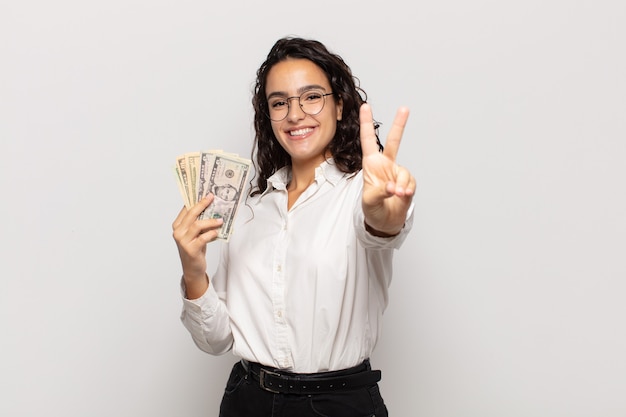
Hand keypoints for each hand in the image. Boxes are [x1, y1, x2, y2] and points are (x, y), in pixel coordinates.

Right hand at [172, 194, 223, 290]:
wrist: (192, 268)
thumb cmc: (195, 248)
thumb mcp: (195, 233)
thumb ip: (199, 222)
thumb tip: (212, 208)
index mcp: (178, 225)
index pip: (186, 209)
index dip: (196, 200)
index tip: (206, 193)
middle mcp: (178, 232)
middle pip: (191, 214)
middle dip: (202, 204)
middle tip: (212, 198)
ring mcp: (183, 241)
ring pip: (197, 225)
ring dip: (211, 221)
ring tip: (220, 220)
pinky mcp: (191, 250)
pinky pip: (203, 238)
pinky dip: (211, 234)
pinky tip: (217, 232)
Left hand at [360, 103, 414, 235]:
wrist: (385, 222)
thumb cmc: (372, 210)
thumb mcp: (370, 201)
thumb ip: (380, 192)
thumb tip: (394, 187)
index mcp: (371, 165)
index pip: (368, 140)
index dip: (366, 123)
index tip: (366, 107)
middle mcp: (385, 165)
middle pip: (394, 142)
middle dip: (399, 125)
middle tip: (405, 108)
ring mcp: (397, 173)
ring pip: (404, 173)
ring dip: (402, 184)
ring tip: (397, 195)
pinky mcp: (408, 182)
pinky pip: (411, 183)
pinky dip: (408, 190)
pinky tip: (402, 196)